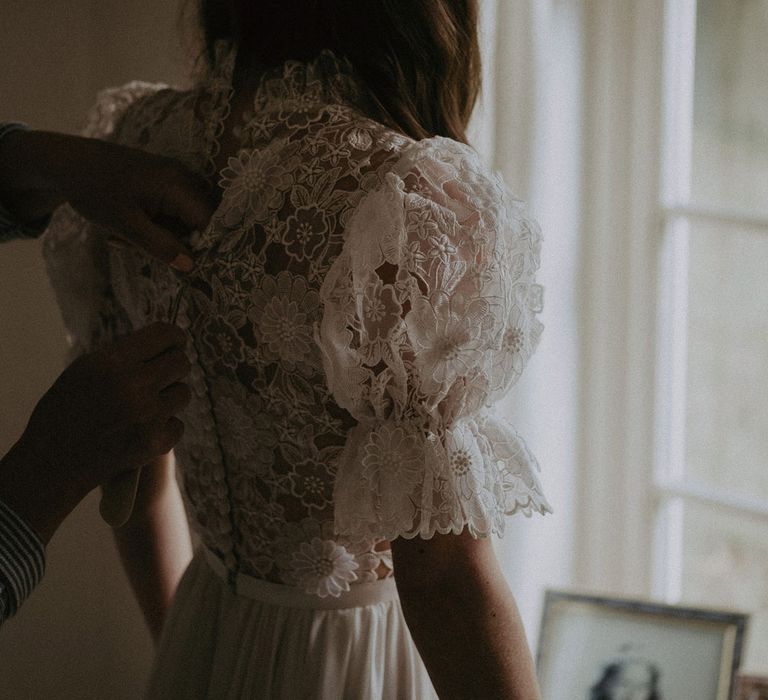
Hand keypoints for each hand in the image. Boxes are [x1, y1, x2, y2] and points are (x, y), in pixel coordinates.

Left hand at [0, 130, 216, 270]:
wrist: (67, 161)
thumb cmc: (94, 191)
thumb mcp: (125, 225)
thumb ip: (160, 246)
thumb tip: (191, 266)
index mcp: (175, 185)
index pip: (208, 220)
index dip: (205, 244)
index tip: (193, 264)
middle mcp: (181, 176)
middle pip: (199, 218)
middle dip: (182, 239)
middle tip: (151, 250)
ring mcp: (173, 175)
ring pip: (185, 215)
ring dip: (167, 232)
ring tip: (131, 237)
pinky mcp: (163, 177)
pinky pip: (173, 206)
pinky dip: (159, 222)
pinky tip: (135, 225)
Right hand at [0, 322, 191, 542]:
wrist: (52, 464)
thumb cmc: (65, 413)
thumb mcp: (84, 370)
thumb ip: (123, 356)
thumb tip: (163, 342)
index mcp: (111, 362)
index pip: (164, 335)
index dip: (175, 337)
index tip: (177, 342)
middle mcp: (133, 385)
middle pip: (181, 363)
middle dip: (174, 368)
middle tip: (161, 377)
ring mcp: (147, 415)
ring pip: (183, 393)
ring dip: (169, 398)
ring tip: (144, 407)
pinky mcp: (156, 442)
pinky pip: (178, 424)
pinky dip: (164, 428)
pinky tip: (141, 431)